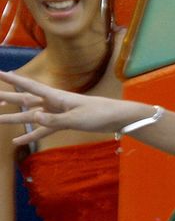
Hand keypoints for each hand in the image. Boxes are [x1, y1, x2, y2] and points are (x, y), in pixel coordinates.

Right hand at [0, 72, 136, 143]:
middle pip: (25, 100)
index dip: (13, 79)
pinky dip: (30, 134)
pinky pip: (43, 129)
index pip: (29, 86)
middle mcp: (53, 102)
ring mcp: (58, 113)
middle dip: (8, 97)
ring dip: (14, 118)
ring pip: (31, 115)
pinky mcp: (64, 123)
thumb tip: (33, 116)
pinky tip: (18, 140)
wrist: (118, 118)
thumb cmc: (99, 114)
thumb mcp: (76, 118)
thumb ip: (54, 119)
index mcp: (56, 96)